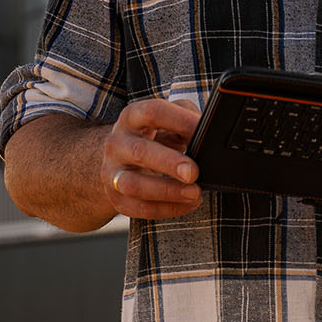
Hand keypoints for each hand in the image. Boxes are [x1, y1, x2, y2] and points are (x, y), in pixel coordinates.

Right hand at [102, 97, 203, 219]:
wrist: (121, 158)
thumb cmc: (154, 136)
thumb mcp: (168, 119)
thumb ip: (187, 118)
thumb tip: (209, 135)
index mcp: (132, 117)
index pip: (153, 112)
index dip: (180, 121)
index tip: (204, 132)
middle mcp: (117, 143)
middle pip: (139, 151)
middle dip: (169, 163)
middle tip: (194, 172)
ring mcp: (112, 172)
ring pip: (133, 185)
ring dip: (166, 191)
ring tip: (194, 193)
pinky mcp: (116, 198)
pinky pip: (141, 208)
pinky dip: (168, 208)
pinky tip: (189, 203)